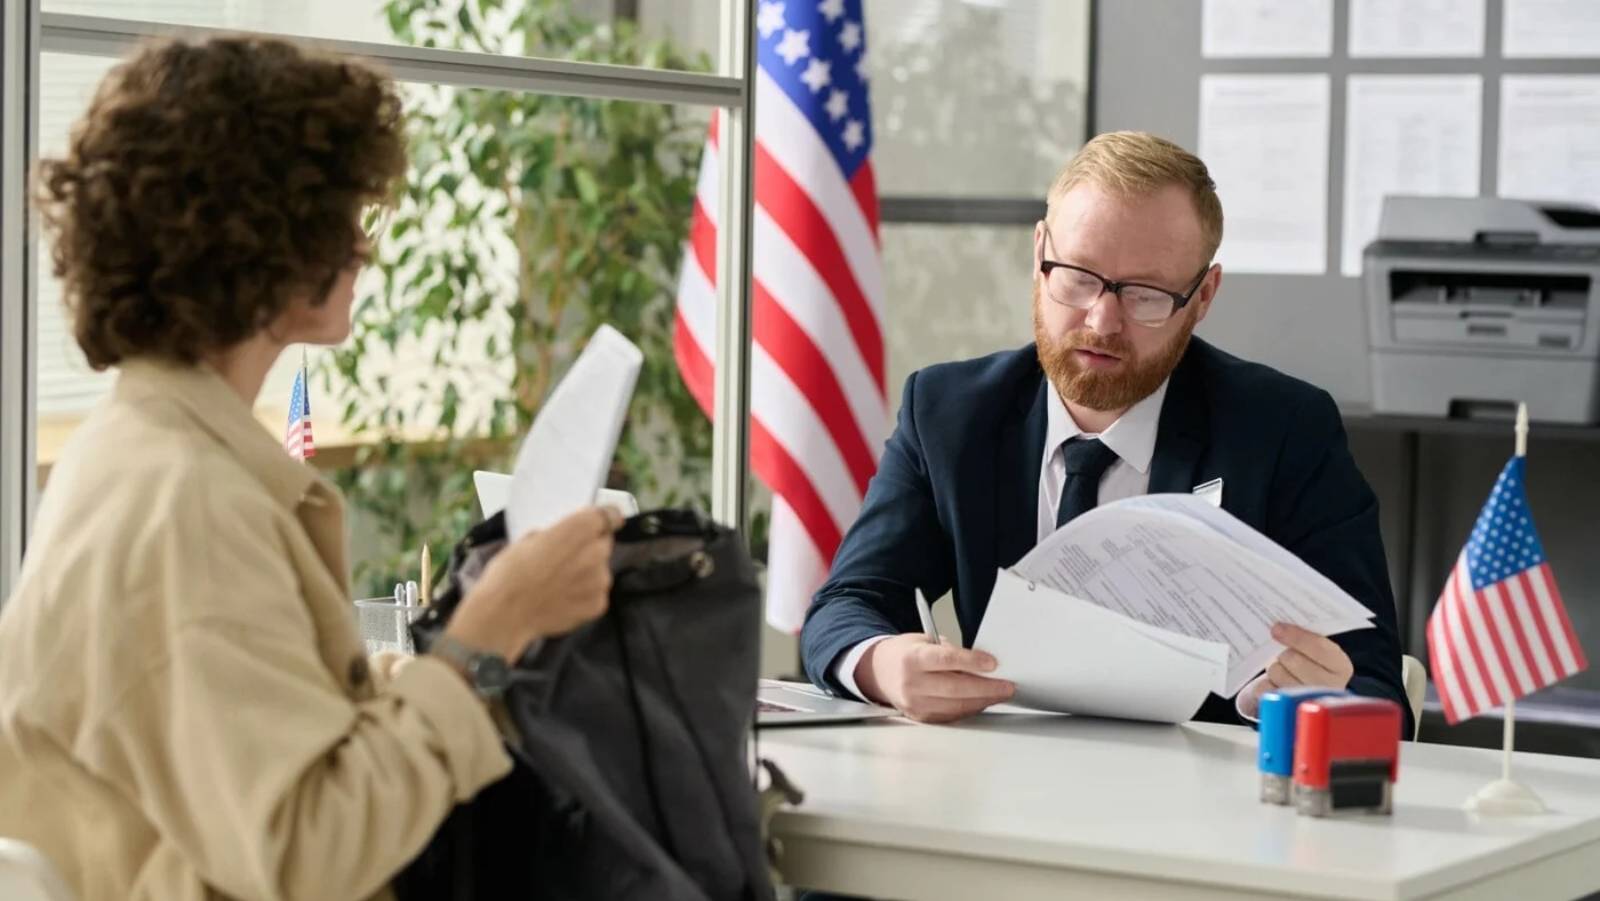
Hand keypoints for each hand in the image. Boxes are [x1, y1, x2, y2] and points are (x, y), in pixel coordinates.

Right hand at [444, 506, 622, 660]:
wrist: (505, 614)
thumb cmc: (510, 572)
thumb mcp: (529, 539)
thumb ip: (557, 534)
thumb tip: (565, 538)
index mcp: (579, 529)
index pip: (609, 515)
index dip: (606, 518)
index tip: (601, 523)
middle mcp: (596, 552)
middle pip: (603, 543)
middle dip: (589, 547)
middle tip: (567, 558)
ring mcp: (600, 581)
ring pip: (601, 569)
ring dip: (587, 572)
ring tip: (560, 582)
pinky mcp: (598, 604)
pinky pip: (596, 593)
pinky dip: (584, 595)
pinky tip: (563, 599)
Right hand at [854, 633, 1014, 722]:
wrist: (879, 673)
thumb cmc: (905, 654)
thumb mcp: (924, 641)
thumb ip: (950, 652)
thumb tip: (982, 664)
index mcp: (912, 658)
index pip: (946, 660)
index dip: (972, 662)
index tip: (993, 663)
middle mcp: (912, 684)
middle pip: (955, 688)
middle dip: (986, 688)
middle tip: (1007, 686)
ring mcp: (915, 704)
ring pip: (956, 706)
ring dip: (983, 701)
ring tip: (999, 693)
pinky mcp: (921, 718)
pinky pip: (951, 715)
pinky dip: (970, 708)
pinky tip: (982, 701)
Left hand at [1239, 622, 1354, 715]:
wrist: (1310, 693)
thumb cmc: (1313, 664)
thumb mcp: (1319, 650)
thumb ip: (1307, 637)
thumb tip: (1279, 628)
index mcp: (1341, 667)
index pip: (1318, 647)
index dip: (1296, 636)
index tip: (1277, 628)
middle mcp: (1329, 686)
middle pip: (1293, 659)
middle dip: (1284, 653)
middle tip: (1285, 654)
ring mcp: (1308, 700)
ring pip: (1276, 672)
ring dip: (1275, 667)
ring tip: (1284, 670)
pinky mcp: (1285, 709)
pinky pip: (1264, 687)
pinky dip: (1265, 682)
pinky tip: (1276, 683)